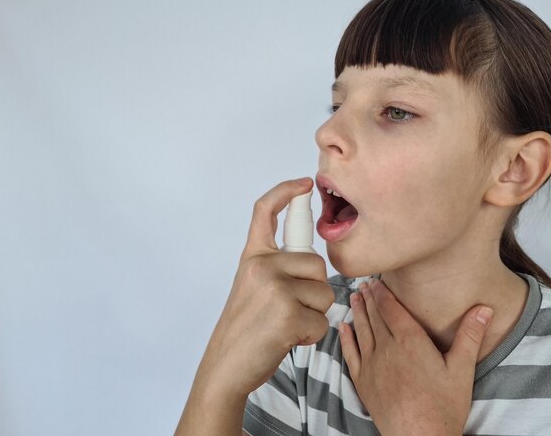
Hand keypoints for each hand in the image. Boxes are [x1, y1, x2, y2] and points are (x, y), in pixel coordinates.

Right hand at [192, 177, 334, 398]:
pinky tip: (287, 338)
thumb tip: (310, 261)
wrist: (226, 365)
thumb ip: (277, 267)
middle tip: (290, 308)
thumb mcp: (253, 285)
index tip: (303, 184)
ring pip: (324, 293)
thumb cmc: (245, 328)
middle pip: (317, 263)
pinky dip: (310, 335)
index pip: (265, 211)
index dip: (285, 191)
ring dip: (313, 314)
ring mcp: (274, 287)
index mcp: (253, 257)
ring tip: (286, 324)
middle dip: (314, 290)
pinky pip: (322, 321)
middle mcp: (262, 265)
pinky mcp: (287, 313)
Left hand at [339, 278, 492, 435]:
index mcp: (410, 341)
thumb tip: (484, 309)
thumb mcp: (462, 369)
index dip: (383, 293)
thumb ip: (470, 336)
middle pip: (375, 316)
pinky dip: (346, 338)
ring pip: (362, 330)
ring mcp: (372, 364)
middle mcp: (387, 348)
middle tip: (363, 284)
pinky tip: (343, 327)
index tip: (376, 280)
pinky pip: (351, 354)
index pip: (392, 309)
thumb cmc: (443, 406)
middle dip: (369, 298)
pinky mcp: (363, 381)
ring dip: (357, 312)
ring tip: (354, 298)